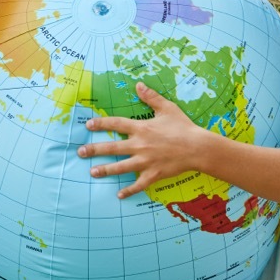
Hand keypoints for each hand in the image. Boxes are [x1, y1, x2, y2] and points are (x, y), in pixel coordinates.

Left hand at [78, 83, 205, 198]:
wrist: (198, 147)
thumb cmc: (183, 127)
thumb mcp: (167, 108)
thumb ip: (151, 97)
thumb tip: (138, 85)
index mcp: (142, 128)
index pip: (117, 124)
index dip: (101, 123)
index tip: (88, 125)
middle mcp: (140, 145)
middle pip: (113, 147)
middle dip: (94, 150)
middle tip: (80, 152)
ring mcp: (146, 161)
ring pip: (121, 166)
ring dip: (105, 170)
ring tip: (92, 172)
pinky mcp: (154, 173)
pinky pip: (139, 184)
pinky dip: (129, 190)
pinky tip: (119, 194)